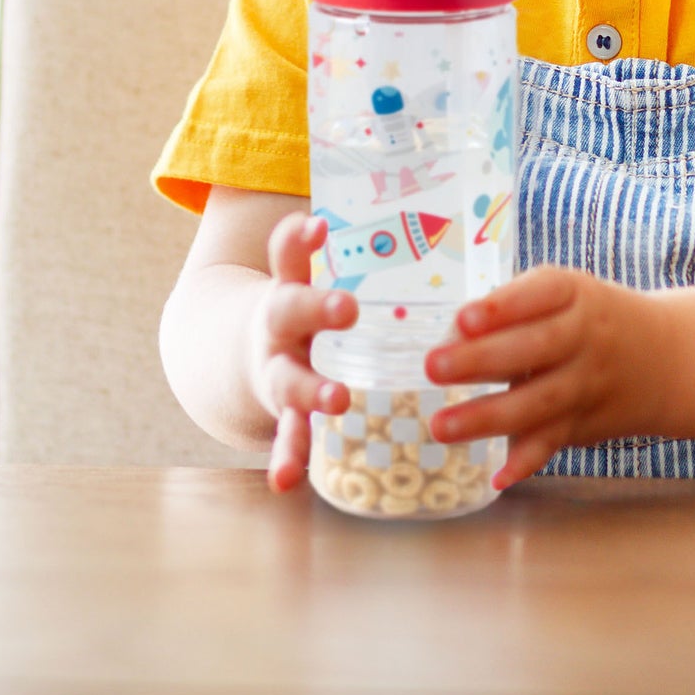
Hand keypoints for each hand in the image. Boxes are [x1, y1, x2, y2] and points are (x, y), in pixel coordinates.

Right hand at [248, 211, 357, 491]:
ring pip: (289, 379)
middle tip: (348, 309)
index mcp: (293, 284)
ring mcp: (278, 371)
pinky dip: (287, 458)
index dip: (300, 237)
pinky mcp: (285, 413)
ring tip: (337, 399)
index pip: (290, 252)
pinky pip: (287, 437)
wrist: (245, 356)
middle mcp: (280, 326)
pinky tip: (286, 480)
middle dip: (318, 308)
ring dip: (313, 390)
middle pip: (290, 309)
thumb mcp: (322, 276)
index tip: (320, 225)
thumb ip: (368, 252)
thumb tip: (449, 215)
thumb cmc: (308, 310)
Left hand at [423, 266, 664, 487]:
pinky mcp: (582, 423)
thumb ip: (509, 311)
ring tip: (441, 426)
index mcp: (575, 294)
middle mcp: (584, 337)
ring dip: (488, 416)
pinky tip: (497, 475)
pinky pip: (553, 442)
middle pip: (535, 348)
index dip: (503, 307)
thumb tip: (447, 342)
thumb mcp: (565, 294)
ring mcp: (585, 384)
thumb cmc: (590, 317)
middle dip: (483, 359)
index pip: (541, 294)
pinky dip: (526, 461)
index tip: (464, 318)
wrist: (664, 359)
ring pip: (538, 401)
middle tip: (433, 367)